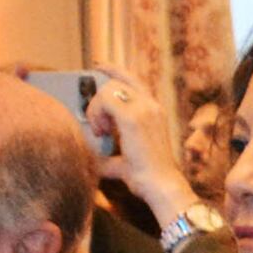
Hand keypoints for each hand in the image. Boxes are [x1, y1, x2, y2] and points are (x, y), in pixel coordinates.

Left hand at [81, 69, 202, 227]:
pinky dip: (97, 113)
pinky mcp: (134, 118)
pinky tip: (100, 130)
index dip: (113, 69)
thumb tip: (91, 159)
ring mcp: (145, 109)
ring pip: (108, 89)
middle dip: (98, 100)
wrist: (161, 186)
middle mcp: (151, 105)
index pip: (131, 79)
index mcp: (154, 110)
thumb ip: (109, 155)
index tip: (98, 66)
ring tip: (100, 131)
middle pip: (115, 83)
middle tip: (98, 126)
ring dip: (97, 109)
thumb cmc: (147, 177)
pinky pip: (105, 99)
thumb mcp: (124, 160)